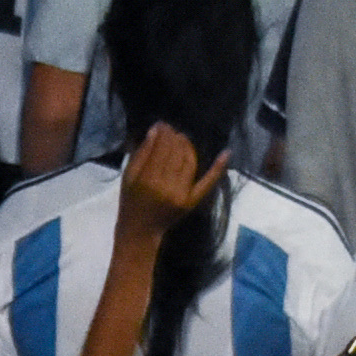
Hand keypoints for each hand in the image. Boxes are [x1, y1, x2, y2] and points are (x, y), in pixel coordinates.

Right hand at [110, 122, 219, 254]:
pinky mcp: (192, 201)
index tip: (162, 125)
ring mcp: (182, 194)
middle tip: (170, 130)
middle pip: (176, 152)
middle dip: (174, 136)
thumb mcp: (128, 176)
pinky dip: (217, 167)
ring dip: (187, 145)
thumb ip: (141, 153)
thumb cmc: (131, 200)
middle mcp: (167, 187)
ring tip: (181, 138)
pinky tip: (226, 153)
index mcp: (148, 180)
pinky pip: (208, 182)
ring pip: (189, 161)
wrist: (141, 229)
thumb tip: (156, 130)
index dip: (163, 133)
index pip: (160, 148)